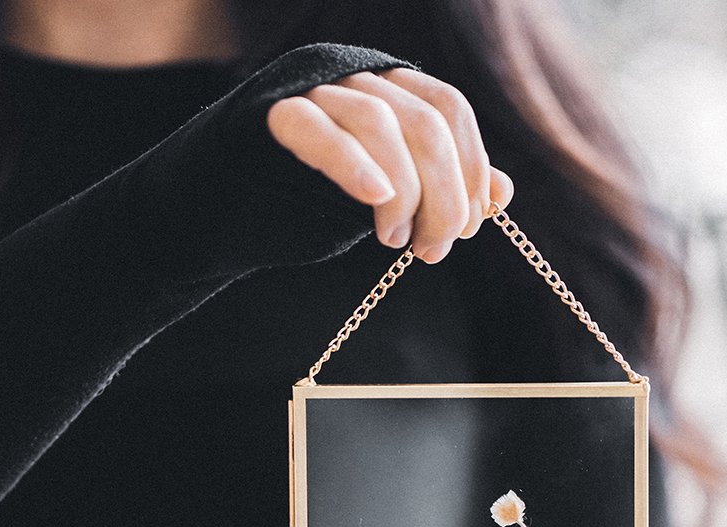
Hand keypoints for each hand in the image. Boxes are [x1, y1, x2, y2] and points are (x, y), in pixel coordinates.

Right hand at [266, 67, 514, 263]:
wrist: (223, 219)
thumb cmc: (307, 206)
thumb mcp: (389, 202)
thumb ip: (440, 191)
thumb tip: (503, 191)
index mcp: (387, 88)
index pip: (449, 110)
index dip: (471, 169)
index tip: (471, 228)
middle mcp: (354, 76)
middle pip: (424, 121)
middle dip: (445, 195)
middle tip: (434, 250)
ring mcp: (311, 90)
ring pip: (380, 124)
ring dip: (403, 193)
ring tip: (394, 242)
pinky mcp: (270, 115)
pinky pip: (318, 129)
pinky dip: (353, 164)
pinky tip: (375, 199)